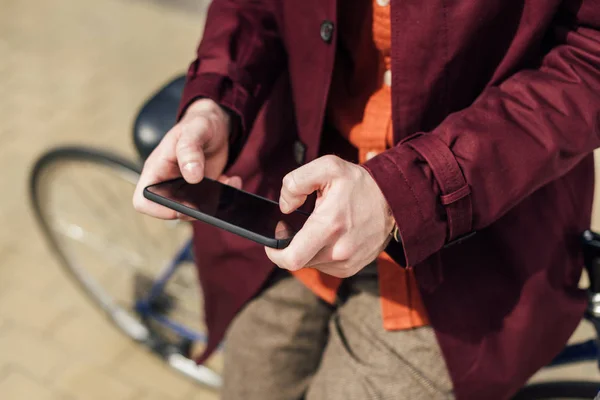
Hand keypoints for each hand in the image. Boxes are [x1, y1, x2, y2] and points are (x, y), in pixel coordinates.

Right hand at [133, 98, 241, 219]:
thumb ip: (189, 150)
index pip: (143, 199)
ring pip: (195, 209)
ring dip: (214, 202)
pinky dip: (225, 194)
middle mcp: (169, 182)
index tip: (179, 206)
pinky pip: (212, 202)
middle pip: (171, 210)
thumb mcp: (193, 131)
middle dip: (193, 209)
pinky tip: (231, 179)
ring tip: (226, 182)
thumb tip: (191, 176)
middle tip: (209, 196)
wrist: (215, 124)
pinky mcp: (203, 190)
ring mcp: (186, 188)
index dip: (158, 208)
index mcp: (156, 169)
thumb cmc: (197, 123)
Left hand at [265, 155, 394, 277]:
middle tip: (291, 230)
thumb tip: (285, 206)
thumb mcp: (328, 167)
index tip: (271, 242)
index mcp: (329, 226)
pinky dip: (320, 253)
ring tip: (318, 227)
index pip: (291, 258)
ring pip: (311, 263)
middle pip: (299, 261)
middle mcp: (339, 250)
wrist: (395, 201)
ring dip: (307, 249)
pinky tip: (329, 236)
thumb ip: (296, 182)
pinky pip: (325, 266)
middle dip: (290, 247)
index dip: (275, 254)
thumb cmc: (359, 184)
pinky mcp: (352, 267)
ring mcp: (347, 262)